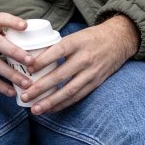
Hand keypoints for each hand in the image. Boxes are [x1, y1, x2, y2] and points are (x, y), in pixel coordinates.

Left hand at [21, 14, 138, 114]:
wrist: (119, 40)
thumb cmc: (92, 37)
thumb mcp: (76, 35)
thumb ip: (58, 47)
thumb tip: (33, 59)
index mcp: (77, 42)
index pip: (57, 52)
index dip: (42, 61)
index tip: (28, 68)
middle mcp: (84, 58)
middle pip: (59, 75)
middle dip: (40, 87)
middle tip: (25, 95)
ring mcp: (91, 72)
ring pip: (68, 90)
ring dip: (50, 102)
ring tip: (35, 109)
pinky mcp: (96, 82)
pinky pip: (77, 96)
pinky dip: (63, 104)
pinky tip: (50, 109)